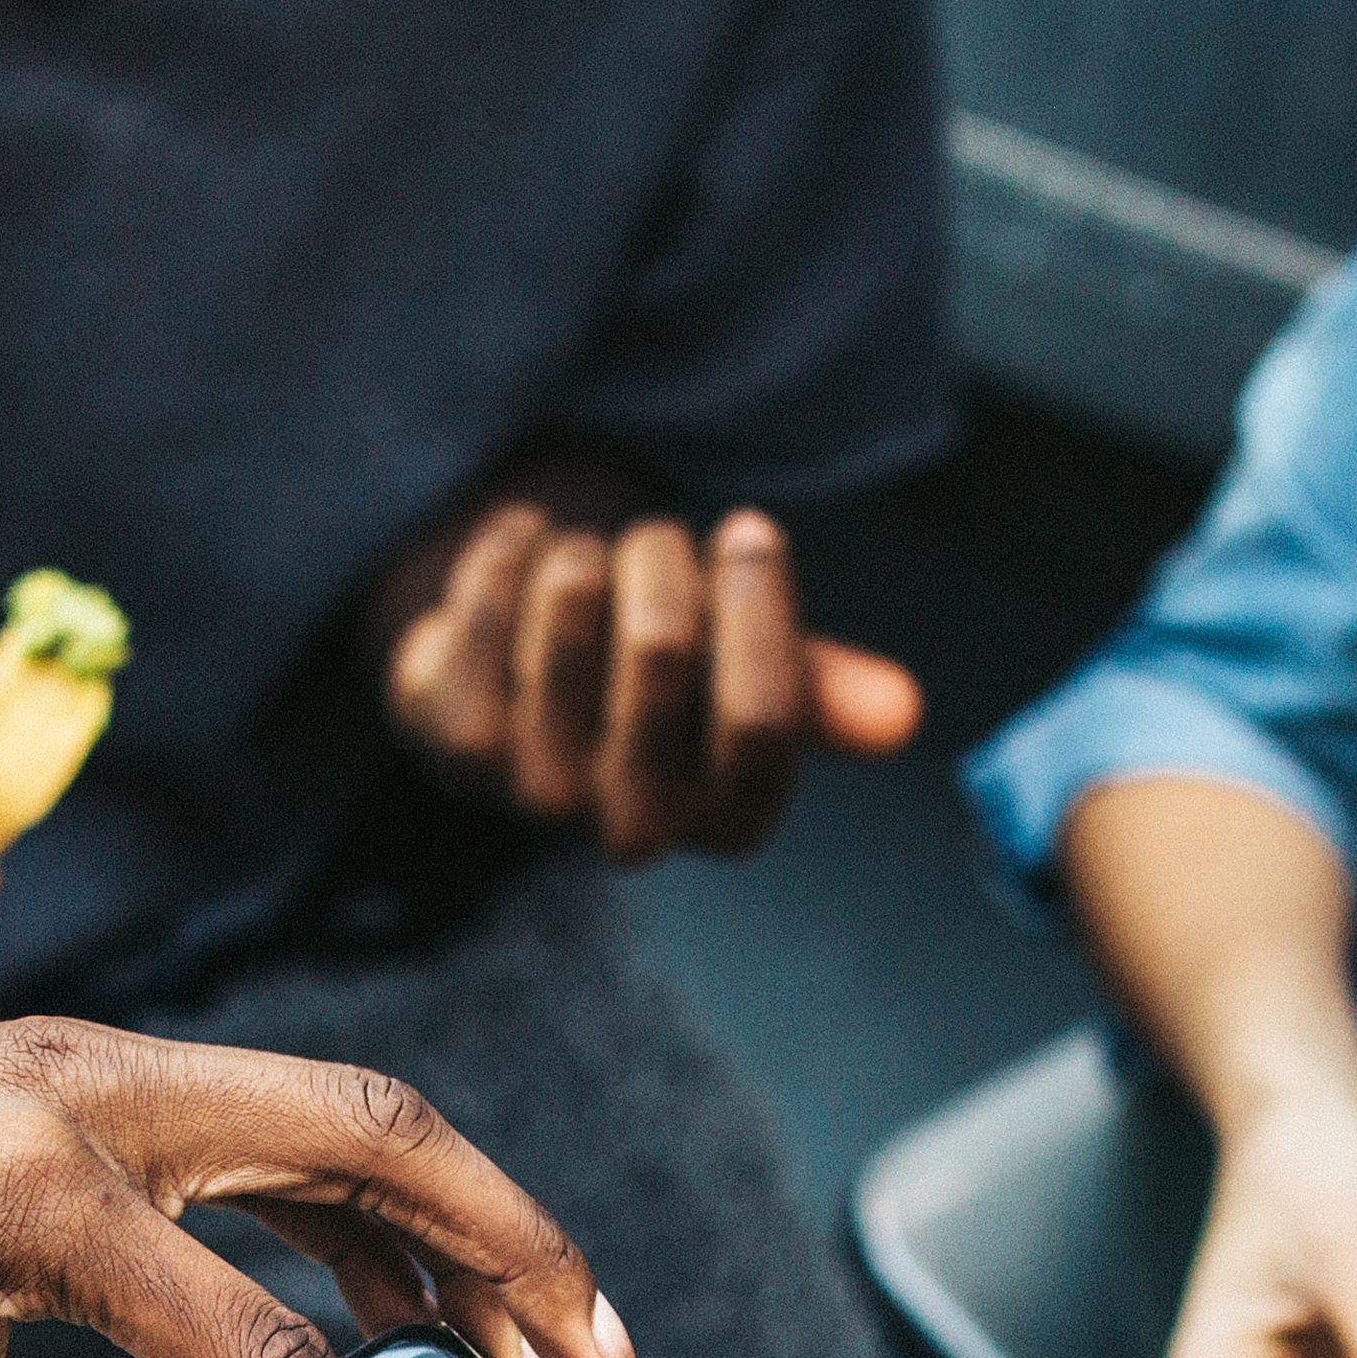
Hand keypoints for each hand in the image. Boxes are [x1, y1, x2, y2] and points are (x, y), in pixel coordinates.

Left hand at [0, 1020, 633, 1357]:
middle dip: (508, 1253)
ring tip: (516, 1341)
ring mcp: (65, 1053)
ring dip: (433, 1215)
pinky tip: (363, 1299)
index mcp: (37, 1192)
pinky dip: (327, 1196)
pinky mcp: (45, 1064)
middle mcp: (76, 1084)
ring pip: (317, 1108)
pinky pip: (238, 1112)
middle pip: (372, 1140)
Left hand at [381, 486, 918, 864]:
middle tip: (649, 547)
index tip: (746, 528)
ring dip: (583, 550)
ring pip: (574, 602)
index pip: (764, 716)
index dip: (759, 601)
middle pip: (664, 643)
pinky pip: (492, 594)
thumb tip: (902, 715)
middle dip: (660, 555)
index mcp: (728, 818)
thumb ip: (820, 688)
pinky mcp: (454, 742)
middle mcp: (634, 829)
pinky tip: (522, 559)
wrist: (510, 683)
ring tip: (582, 567)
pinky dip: (514, 545)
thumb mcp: (748, 674)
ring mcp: (536, 792)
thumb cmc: (653, 674)